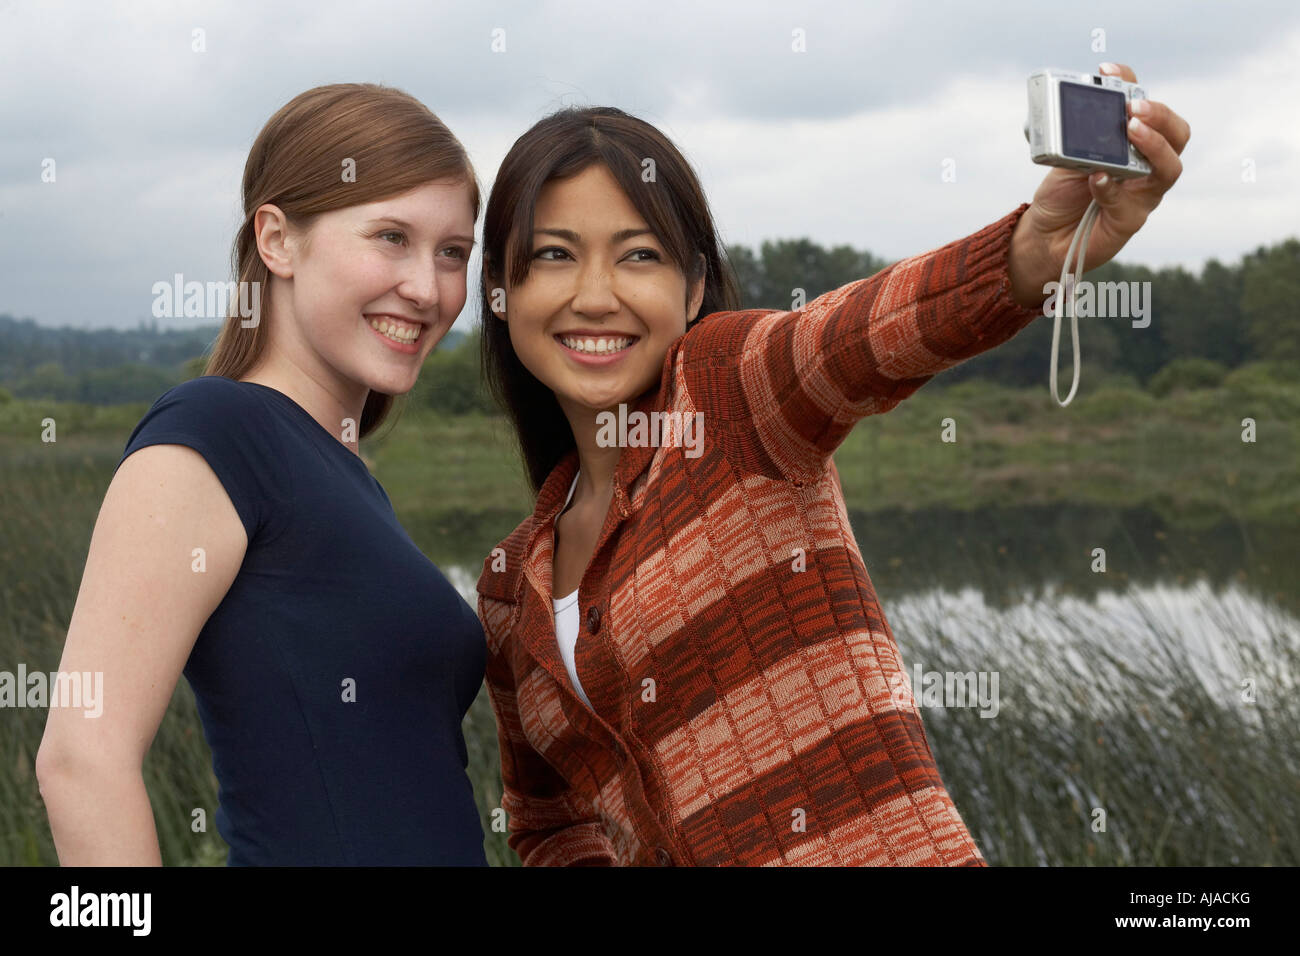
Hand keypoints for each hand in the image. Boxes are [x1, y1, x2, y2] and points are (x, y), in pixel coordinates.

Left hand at [1008, 61, 1190, 307]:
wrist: (1044, 235)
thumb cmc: (1063, 191)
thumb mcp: (1068, 155)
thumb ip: (1080, 135)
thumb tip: (1081, 109)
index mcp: (1136, 143)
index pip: (1148, 107)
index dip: (1132, 83)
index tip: (1106, 69)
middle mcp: (1148, 166)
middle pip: (1177, 135)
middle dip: (1160, 116)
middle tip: (1133, 108)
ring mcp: (1143, 195)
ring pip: (1169, 169)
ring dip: (1152, 146)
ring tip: (1130, 131)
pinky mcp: (1128, 222)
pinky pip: (1128, 204)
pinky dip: (1110, 187)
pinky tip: (1096, 176)